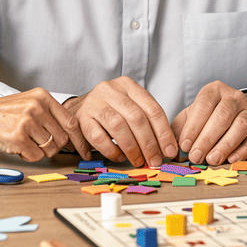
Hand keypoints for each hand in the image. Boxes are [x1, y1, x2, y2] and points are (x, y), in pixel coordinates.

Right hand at [0, 89, 89, 161]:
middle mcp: (36, 107)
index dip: (80, 140)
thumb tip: (73, 136)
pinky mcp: (17, 138)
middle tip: (38, 144)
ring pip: (50, 150)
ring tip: (23, 142)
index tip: (85, 152)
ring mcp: (27, 122)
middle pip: (62, 139)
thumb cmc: (0, 113)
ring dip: (39, 151)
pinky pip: (36, 157)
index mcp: (42, 97)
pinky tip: (16, 146)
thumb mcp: (27, 104)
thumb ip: (49, 115)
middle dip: (53, 147)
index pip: (71, 122)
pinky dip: (28, 156)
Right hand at [63, 77, 177, 166]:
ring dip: (131, 148)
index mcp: (128, 85)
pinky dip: (110, 150)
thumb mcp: (129, 107)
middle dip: (149, 143)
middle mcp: (110, 90)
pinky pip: (98, 136)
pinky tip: (118, 157)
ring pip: (118, 125)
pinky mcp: (81, 118)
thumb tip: (166, 148)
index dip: (163, 132)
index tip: (169, 151)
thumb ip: (147, 122)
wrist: (78, 108)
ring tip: (138, 161)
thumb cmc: (111, 111)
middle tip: (154, 161)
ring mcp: (94, 102)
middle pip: (136, 117)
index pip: (152, 108)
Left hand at [171, 82, 246, 165]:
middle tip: (196, 156)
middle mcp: (234, 96)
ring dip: (225, 144)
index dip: (193, 127)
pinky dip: (244, 150)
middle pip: (222, 115)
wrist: (238, 110)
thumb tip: (170, 151)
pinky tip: (232, 159)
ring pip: (240, 125)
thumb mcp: (193, 116)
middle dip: (207, 138)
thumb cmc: (210, 115)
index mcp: (214, 90)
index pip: (203, 105)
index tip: (184, 145)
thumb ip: (180, 130)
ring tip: (212, 159)